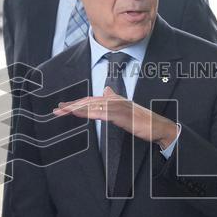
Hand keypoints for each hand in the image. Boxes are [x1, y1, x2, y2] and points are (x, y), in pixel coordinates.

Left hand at [54, 87, 179, 149]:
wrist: (159, 127)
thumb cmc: (144, 121)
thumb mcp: (127, 109)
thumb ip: (115, 100)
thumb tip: (105, 90)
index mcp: (115, 99)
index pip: (92, 100)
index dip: (77, 103)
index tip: (64, 107)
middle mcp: (115, 100)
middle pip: (89, 101)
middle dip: (72, 105)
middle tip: (57, 110)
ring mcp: (118, 106)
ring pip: (92, 106)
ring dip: (75, 109)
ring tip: (62, 111)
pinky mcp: (121, 115)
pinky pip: (100, 113)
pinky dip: (87, 113)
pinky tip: (78, 114)